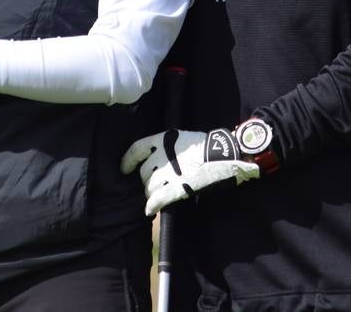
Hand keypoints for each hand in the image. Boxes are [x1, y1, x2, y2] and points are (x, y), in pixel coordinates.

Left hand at [120, 129, 259, 215]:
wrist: (225, 154)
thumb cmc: (205, 147)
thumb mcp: (182, 140)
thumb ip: (166, 149)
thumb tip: (154, 162)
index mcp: (163, 139)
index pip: (136, 149)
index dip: (127, 161)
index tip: (125, 169)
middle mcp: (162, 155)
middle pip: (143, 173)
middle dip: (147, 181)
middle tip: (155, 185)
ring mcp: (170, 172)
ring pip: (149, 188)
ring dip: (152, 193)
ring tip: (160, 194)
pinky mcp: (178, 187)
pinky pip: (158, 199)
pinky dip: (152, 205)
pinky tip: (149, 210)